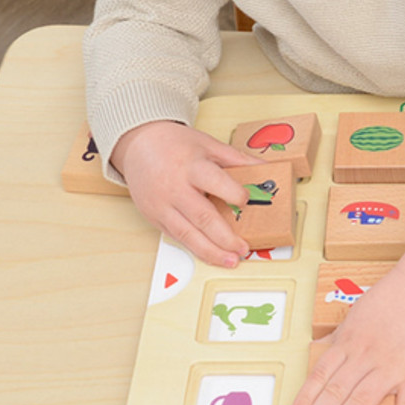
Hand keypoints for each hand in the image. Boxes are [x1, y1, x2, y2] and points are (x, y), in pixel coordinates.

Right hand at [110, 120, 259, 266]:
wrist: (138, 144)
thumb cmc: (174, 144)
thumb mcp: (208, 144)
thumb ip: (237, 159)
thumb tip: (267, 168)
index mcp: (191, 166)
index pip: (214, 182)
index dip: (233, 194)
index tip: (246, 201)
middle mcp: (175, 188)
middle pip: (202, 216)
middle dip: (225, 237)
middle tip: (243, 248)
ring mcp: (162, 205)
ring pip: (187, 234)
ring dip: (211, 252)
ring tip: (231, 261)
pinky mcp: (154, 217)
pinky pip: (176, 237)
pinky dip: (195, 248)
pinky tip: (211, 255)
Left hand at [290, 245, 404, 404]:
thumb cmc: (393, 297)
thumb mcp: (356, 313)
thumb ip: (340, 337)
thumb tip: (320, 351)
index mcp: (349, 340)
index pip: (320, 374)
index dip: (305, 399)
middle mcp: (366, 355)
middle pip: (336, 391)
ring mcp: (392, 365)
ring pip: (362, 400)